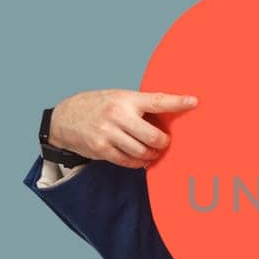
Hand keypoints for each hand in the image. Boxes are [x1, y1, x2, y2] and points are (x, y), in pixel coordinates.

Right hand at [48, 88, 198, 167]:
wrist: (64, 117)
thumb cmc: (96, 106)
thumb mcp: (117, 97)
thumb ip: (138, 105)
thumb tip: (168, 113)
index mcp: (125, 98)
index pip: (157, 100)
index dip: (177, 102)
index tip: (194, 102)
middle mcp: (117, 115)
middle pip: (153, 136)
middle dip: (163, 142)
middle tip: (164, 142)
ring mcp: (108, 133)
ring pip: (142, 151)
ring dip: (152, 154)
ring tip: (153, 152)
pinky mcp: (101, 149)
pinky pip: (128, 161)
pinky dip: (138, 162)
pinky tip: (141, 159)